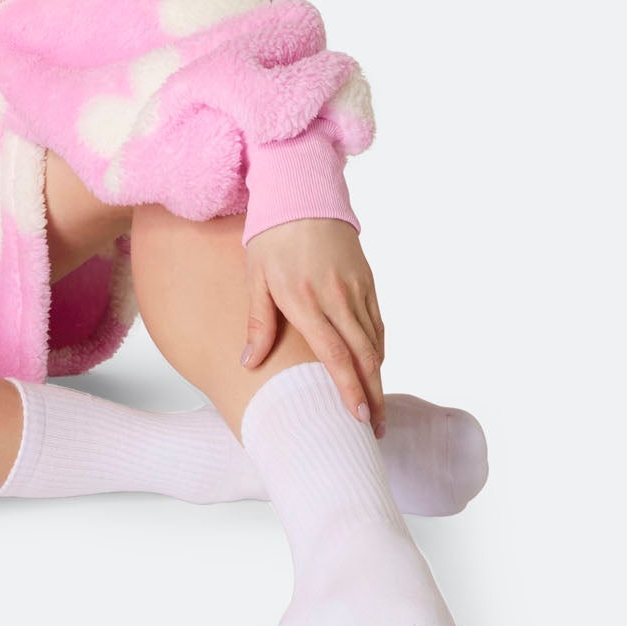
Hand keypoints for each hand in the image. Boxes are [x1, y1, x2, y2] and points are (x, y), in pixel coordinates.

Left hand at [242, 218, 386, 435]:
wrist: (303, 195)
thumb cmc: (272, 238)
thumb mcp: (255, 278)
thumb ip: (257, 322)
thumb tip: (248, 363)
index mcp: (305, 300)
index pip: (335, 355)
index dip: (348, 390)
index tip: (358, 419)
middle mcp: (336, 297)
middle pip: (364, 357)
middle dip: (373, 396)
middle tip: (376, 430)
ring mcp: (356, 289)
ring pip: (375, 343)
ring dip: (378, 378)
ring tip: (376, 408)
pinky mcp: (367, 281)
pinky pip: (378, 324)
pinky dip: (378, 350)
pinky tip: (374, 369)